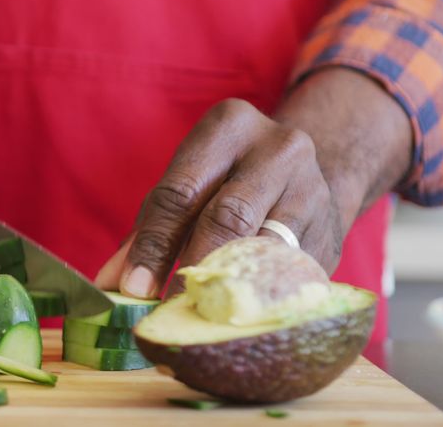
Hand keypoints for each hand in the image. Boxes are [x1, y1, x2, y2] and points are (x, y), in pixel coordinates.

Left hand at [95, 69, 412, 298]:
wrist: (309, 174)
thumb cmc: (228, 181)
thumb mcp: (189, 185)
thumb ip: (150, 230)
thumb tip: (110, 282)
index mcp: (229, 125)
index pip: (182, 191)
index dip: (154, 243)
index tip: (133, 288)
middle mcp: (278, 148)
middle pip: (228, 216)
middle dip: (191, 264)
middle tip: (165, 306)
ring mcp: (314, 188)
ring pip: (266, 247)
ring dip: (228, 286)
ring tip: (197, 316)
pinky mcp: (333, 230)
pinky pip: (292, 272)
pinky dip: (260, 296)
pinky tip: (237, 317)